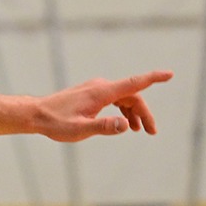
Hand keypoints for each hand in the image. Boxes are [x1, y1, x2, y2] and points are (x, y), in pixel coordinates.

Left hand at [35, 70, 172, 142]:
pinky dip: (123, 110)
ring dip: (134, 112)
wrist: (36, 115)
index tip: (170, 74)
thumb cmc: (56, 123)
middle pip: (132, 95)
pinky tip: (125, 123)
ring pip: (123, 97)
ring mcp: (96, 89)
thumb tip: (126, 125)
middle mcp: (101, 86)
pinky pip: (114, 99)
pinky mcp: (91, 94)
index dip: (153, 78)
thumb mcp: (80, 129)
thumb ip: (104, 127)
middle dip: (144, 113)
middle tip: (152, 132)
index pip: (133, 83)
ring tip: (140, 131)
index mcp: (101, 92)